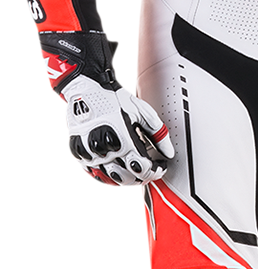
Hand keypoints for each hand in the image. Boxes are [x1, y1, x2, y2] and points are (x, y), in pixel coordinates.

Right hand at [38, 28, 173, 184]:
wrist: (88, 89)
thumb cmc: (114, 98)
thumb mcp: (143, 112)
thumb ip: (158, 133)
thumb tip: (168, 152)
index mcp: (124, 140)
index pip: (143, 169)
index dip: (155, 172)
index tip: (160, 167)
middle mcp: (106, 150)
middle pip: (128, 177)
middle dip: (143, 176)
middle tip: (149, 170)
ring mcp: (90, 153)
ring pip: (111, 179)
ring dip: (126, 179)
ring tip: (134, 172)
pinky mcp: (79, 153)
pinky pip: (94, 173)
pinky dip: (107, 176)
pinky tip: (115, 172)